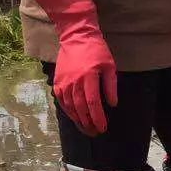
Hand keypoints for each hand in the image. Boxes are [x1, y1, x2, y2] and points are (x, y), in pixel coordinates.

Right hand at [32, 0, 118, 136]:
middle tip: (95, 133)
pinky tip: (74, 118)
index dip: (98, 118)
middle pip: (80, 108)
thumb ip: (111, 86)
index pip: (93, 103)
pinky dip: (68, 111)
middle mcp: (74, 82)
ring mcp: (64, 82)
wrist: (76, 37)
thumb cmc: (97, 50)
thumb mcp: (110, 66)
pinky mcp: (58, 82)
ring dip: (78, 120)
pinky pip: (61, 101)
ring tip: (86, 129)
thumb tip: (112, 104)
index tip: (103, 128)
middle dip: (88, 123)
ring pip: (70, 107)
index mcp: (89, 77)